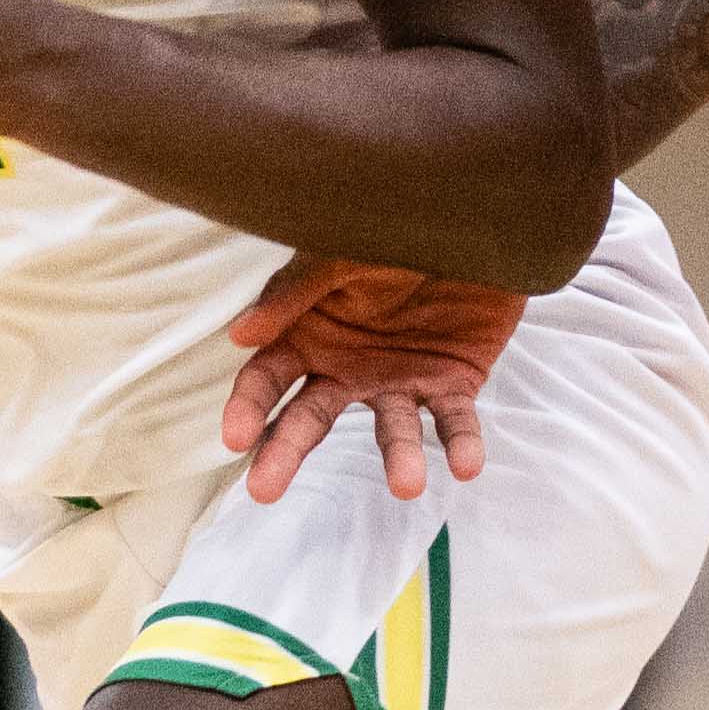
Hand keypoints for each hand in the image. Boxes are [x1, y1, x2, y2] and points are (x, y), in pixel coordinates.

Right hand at [225, 252, 522, 502]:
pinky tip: (467, 466)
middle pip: (309, 419)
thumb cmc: (396, 228)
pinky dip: (461, 444)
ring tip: (407, 483)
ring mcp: (398, 381)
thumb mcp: (343, 254)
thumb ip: (297, 292)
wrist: (474, 218)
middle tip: (263, 491)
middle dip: (285, 453)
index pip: (266, 380)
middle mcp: (347, 368)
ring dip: (399, 458)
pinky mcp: (451, 385)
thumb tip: (239, 336)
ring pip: (391, 431)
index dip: (248, 408)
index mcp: (309, 334)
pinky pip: (454, 421)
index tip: (235, 438)